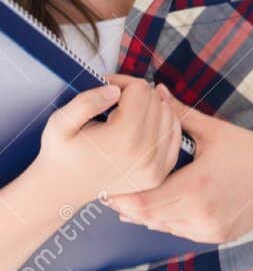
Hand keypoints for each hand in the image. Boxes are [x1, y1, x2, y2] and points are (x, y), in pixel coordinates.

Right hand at [35, 74, 183, 205]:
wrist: (63, 188)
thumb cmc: (61, 152)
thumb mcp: (60, 122)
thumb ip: (85, 102)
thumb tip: (115, 91)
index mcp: (123, 138)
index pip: (141, 90)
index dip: (123, 82)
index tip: (107, 88)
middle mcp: (145, 153)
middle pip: (156, 101)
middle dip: (136, 94)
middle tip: (113, 102)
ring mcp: (156, 166)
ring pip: (169, 114)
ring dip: (151, 108)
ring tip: (125, 115)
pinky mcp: (160, 173)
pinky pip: (174, 134)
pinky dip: (162, 123)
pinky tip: (142, 124)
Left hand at [105, 104, 252, 244]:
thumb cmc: (249, 149)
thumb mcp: (214, 130)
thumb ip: (180, 114)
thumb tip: (155, 92)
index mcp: (196, 185)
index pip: (143, 202)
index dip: (122, 198)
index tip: (110, 186)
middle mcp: (200, 212)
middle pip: (148, 217)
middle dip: (129, 206)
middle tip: (114, 194)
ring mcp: (209, 228)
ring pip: (163, 227)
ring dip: (149, 214)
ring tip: (136, 199)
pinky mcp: (216, 236)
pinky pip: (181, 231)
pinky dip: (169, 220)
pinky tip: (168, 205)